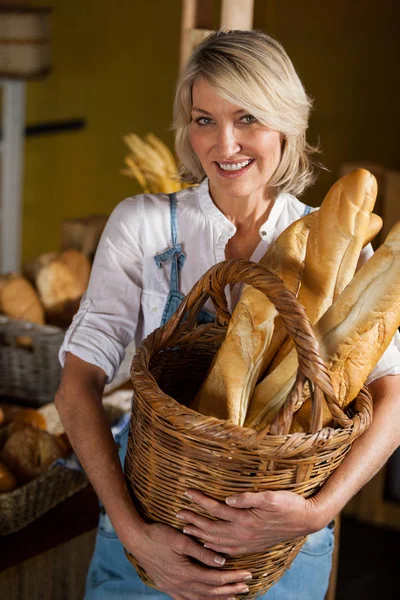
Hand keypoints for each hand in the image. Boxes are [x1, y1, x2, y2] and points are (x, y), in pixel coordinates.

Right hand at [126, 521, 252, 599]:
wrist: (136, 540)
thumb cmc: (158, 535)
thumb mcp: (181, 539)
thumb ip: (201, 552)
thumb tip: (222, 561)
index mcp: (186, 572)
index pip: (215, 578)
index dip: (232, 578)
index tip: (247, 575)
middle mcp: (181, 584)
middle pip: (211, 591)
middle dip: (230, 589)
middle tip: (246, 586)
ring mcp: (173, 588)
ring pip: (201, 599)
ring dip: (218, 598)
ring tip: (233, 596)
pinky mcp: (168, 587)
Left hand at [176, 489, 323, 556]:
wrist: (306, 520)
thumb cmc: (290, 505)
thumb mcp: (271, 497)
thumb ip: (249, 498)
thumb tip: (228, 499)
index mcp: (245, 520)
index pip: (215, 510)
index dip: (199, 501)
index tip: (186, 492)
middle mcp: (243, 534)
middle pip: (211, 528)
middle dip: (193, 520)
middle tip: (177, 513)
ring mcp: (247, 542)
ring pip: (217, 541)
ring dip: (199, 534)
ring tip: (185, 529)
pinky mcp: (252, 545)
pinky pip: (228, 550)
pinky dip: (214, 547)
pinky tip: (208, 544)